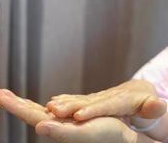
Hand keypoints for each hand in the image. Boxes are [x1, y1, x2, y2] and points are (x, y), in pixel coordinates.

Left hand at [0, 87, 137, 142]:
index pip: (24, 113)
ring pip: (30, 109)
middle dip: (7, 99)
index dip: (8, 103)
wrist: (119, 137)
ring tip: (4, 94)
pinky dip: (30, 104)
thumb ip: (59, 131)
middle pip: (23, 110)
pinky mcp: (63, 118)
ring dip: (16, 101)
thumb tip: (38, 126)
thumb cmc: (104, 135)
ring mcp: (56, 121)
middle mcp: (51, 123)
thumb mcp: (82, 133)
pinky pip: (40, 109)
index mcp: (52, 126)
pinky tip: (27, 103)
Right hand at [47, 80, 166, 120]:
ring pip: (77, 100)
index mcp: (120, 100)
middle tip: (54, 109)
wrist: (136, 90)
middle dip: (69, 106)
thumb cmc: (144, 100)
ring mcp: (96, 98)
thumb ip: (151, 107)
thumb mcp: (149, 103)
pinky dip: (63, 100)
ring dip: (63, 103)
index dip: (91, 110)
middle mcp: (104, 97)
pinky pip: (75, 100)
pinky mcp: (90, 100)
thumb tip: (160, 105)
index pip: (105, 105)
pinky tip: (51, 102)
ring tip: (49, 106)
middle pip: (86, 102)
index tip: (78, 115)